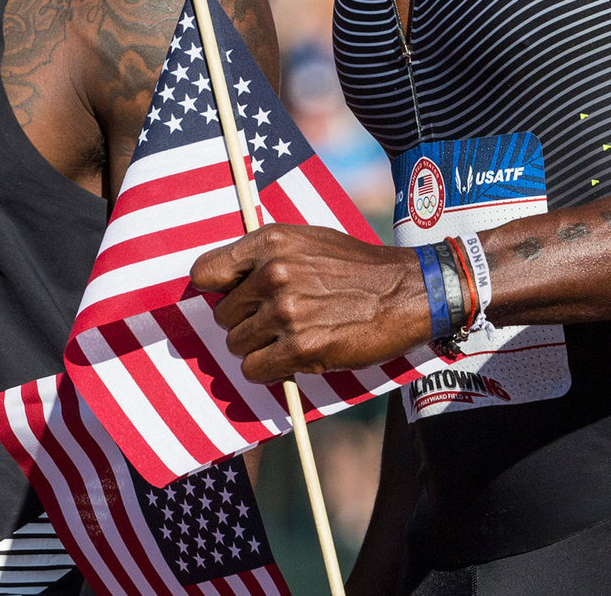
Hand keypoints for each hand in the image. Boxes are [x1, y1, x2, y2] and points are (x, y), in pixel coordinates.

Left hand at [190, 225, 426, 382]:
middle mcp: (273, 273)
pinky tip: (291, 359)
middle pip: (223, 316)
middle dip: (244, 324)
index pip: (204, 272)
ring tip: (287, 339)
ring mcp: (286, 311)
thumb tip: (222, 281)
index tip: (232, 298)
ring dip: (257, 350)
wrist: (406, 292)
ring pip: (237, 345)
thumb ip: (263, 255)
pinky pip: (255, 370)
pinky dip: (268, 371)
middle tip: (273, 324)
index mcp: (270, 241)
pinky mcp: (301, 347)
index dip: (216, 290)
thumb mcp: (306, 240)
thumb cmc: (354, 267)